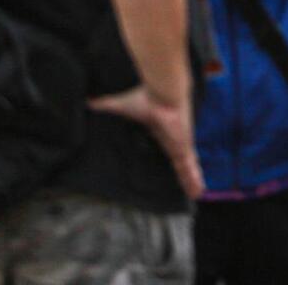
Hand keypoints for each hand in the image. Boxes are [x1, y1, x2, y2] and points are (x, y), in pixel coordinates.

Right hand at [89, 85, 201, 199]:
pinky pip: (188, 167)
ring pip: (187, 167)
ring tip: (197, 194)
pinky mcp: (183, 147)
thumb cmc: (144, 98)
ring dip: (191, 181)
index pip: (171, 149)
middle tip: (192, 187)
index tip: (179, 162)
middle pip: (181, 161)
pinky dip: (193, 179)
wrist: (163, 93)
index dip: (176, 157)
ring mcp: (181, 144)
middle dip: (186, 174)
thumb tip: (89, 101)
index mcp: (164, 133)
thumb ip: (105, 104)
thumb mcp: (120, 105)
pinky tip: (198, 191)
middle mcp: (175, 140)